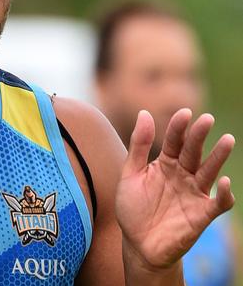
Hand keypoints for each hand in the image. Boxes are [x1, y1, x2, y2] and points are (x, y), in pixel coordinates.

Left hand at [116, 108, 234, 270]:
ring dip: (218, 157)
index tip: (184, 113)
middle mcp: (182, 175)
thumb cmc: (133, 208)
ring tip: (227, 140)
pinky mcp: (201, 215)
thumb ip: (138, 145)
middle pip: (192, 152)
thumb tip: (144, 112)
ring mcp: (193, 194)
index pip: (174, 141)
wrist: (137, 244)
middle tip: (207, 119)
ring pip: (209, 172)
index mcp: (165, 164)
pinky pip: (218, 203)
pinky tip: (225, 182)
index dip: (178, 127)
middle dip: (199, 136)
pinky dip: (224, 194)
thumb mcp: (130, 174)